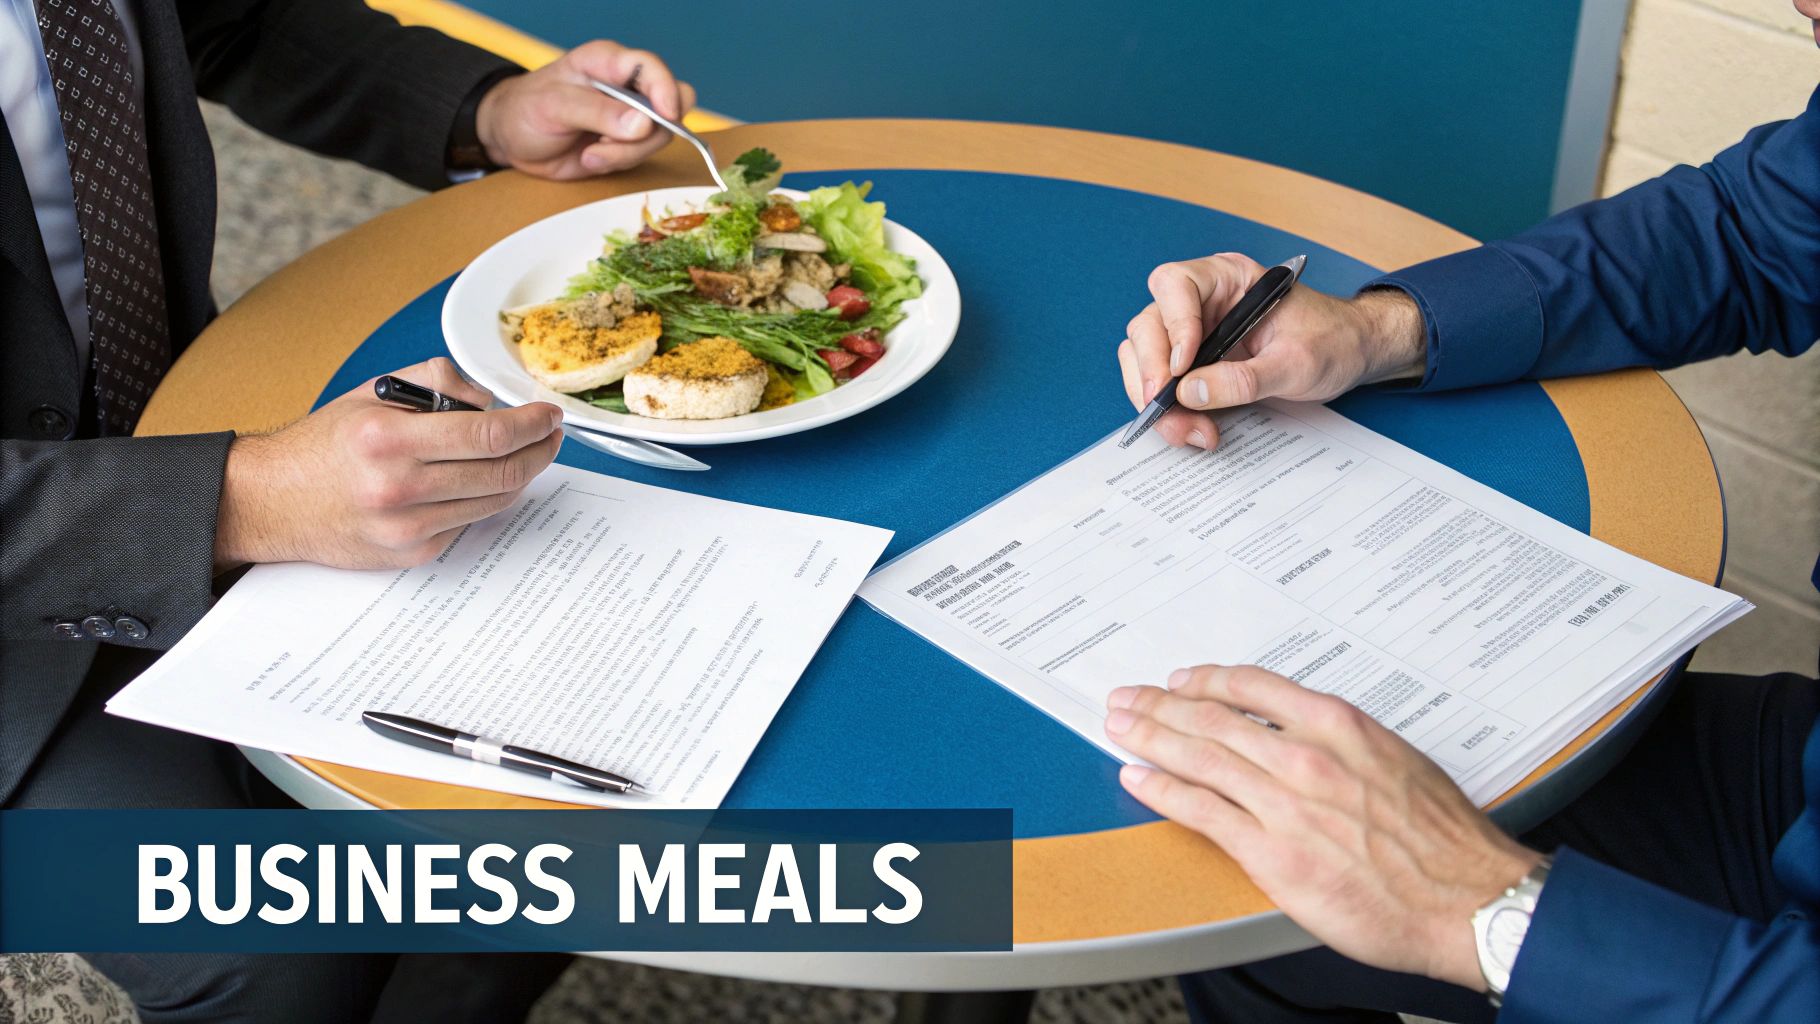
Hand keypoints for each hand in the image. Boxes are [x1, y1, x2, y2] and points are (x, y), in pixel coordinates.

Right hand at [215, 358, 562, 569]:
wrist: (274, 501)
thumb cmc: (325, 444)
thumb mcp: (373, 392)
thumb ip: (438, 382)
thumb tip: (492, 400)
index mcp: (388, 438)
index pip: (489, 433)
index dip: (532, 423)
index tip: (549, 414)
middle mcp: (398, 487)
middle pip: (502, 472)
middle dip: (540, 450)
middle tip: (550, 434)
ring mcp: (407, 527)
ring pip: (494, 501)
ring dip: (520, 475)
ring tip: (525, 453)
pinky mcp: (412, 553)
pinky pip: (469, 522)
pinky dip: (482, 499)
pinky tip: (478, 480)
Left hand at [474, 41, 697, 178]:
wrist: (511, 140)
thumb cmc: (525, 110)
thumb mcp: (554, 107)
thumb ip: (598, 112)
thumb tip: (644, 123)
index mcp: (607, 62)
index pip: (650, 67)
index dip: (665, 89)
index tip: (664, 116)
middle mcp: (625, 86)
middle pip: (670, 104)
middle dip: (649, 131)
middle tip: (610, 140)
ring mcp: (629, 116)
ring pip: (659, 136)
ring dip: (627, 152)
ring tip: (591, 153)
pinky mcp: (626, 142)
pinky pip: (643, 156)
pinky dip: (619, 162)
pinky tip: (591, 158)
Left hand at [1104, 665, 1542, 989]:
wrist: (1469, 899)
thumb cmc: (1446, 840)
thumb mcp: (1398, 760)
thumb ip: (1345, 745)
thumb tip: (1307, 737)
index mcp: (1339, 726)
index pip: (1252, 687)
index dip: (1206, 680)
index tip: (1182, 680)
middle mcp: (1305, 757)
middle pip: (1212, 718)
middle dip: (1160, 706)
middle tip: (1128, 699)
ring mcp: (1285, 805)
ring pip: (1198, 758)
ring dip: (1149, 739)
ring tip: (1120, 728)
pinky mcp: (1272, 854)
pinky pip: (1201, 812)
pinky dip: (1163, 791)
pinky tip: (1138, 780)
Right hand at [1116, 253, 1426, 449]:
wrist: (1352, 355)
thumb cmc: (1333, 341)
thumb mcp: (1298, 364)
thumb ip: (1245, 379)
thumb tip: (1189, 393)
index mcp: (1228, 279)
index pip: (1175, 285)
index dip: (1172, 325)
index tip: (1183, 368)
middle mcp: (1202, 301)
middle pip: (1149, 326)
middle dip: (1153, 373)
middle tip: (1166, 410)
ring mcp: (1193, 333)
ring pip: (1145, 359)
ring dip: (1156, 399)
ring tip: (1187, 430)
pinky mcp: (1195, 365)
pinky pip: (1162, 384)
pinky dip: (1170, 411)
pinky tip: (1194, 429)